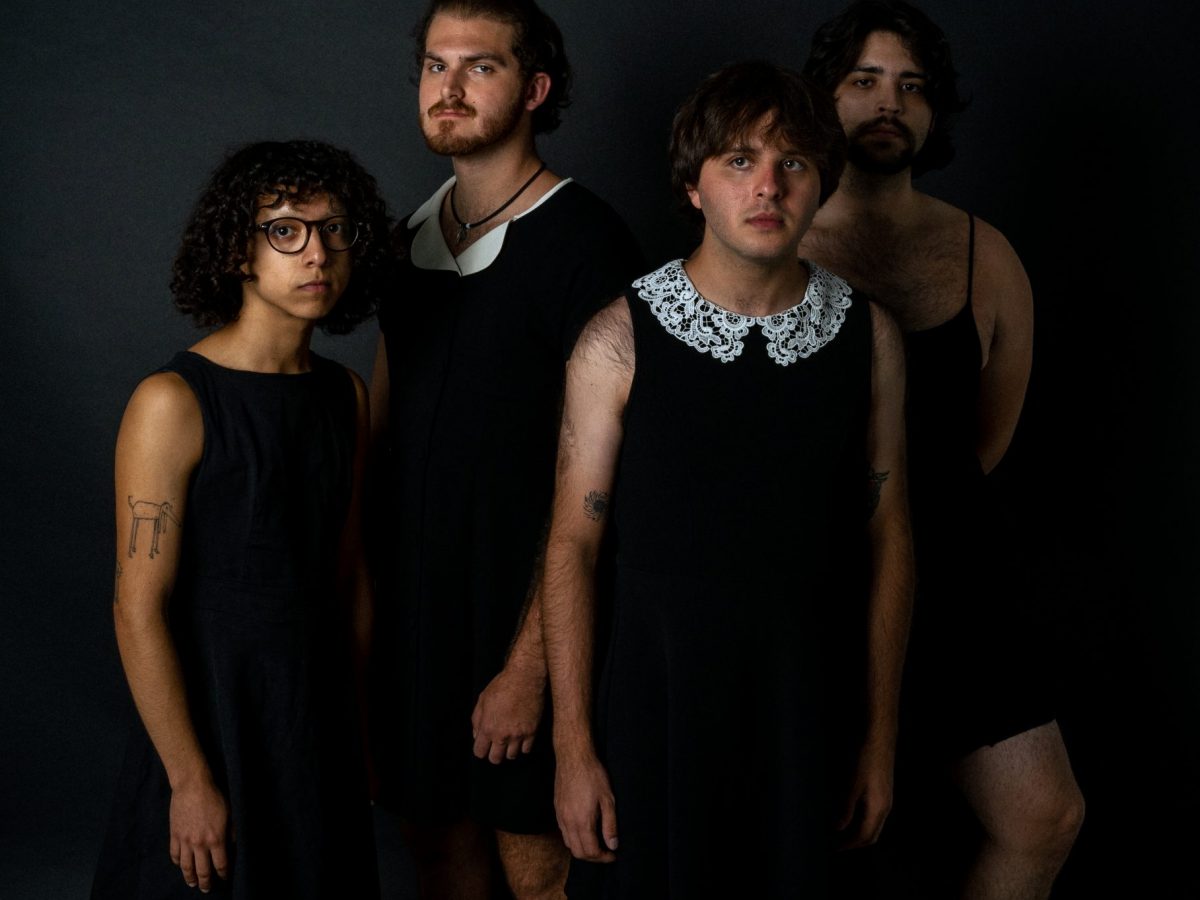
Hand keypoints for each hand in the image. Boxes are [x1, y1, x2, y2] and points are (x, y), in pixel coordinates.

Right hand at [169, 775, 229, 891]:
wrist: (192, 786)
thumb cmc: (214, 798)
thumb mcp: (230, 814)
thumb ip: (231, 832)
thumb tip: (233, 845)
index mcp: (216, 839)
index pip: (221, 864)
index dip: (223, 874)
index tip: (224, 878)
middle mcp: (200, 844)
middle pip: (202, 871)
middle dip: (206, 882)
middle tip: (207, 889)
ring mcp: (185, 841)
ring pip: (186, 867)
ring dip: (189, 878)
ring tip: (192, 883)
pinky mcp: (174, 835)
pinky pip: (174, 855)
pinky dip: (178, 863)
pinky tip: (181, 865)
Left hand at [470, 664, 544, 763]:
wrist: (525, 678)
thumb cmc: (502, 686)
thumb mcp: (482, 699)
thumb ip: (477, 720)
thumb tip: (477, 735)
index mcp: (487, 727)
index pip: (480, 752)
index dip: (481, 750)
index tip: (484, 746)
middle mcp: (502, 735)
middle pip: (496, 759)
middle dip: (494, 754)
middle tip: (496, 745)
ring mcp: (518, 735)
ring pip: (512, 756)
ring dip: (509, 750)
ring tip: (509, 740)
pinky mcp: (532, 732)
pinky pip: (526, 749)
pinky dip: (523, 746)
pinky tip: (521, 737)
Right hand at [554, 749, 617, 861]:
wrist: (574, 757)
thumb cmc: (593, 775)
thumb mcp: (608, 799)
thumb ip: (610, 825)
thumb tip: (613, 845)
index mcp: (582, 821)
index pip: (591, 851)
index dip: (603, 858)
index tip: (613, 855)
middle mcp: (568, 822)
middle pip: (578, 853)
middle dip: (593, 857)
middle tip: (606, 852)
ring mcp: (560, 816)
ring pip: (569, 844)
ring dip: (583, 849)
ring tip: (597, 843)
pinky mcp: (557, 810)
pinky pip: (564, 833)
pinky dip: (574, 839)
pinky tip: (584, 831)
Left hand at [837, 740, 893, 848]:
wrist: (879, 738)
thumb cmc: (865, 759)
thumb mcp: (851, 784)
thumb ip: (845, 808)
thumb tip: (838, 828)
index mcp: (878, 808)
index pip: (864, 836)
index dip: (848, 844)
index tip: (834, 847)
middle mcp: (885, 807)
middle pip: (872, 835)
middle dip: (855, 843)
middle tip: (837, 843)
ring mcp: (886, 799)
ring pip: (875, 825)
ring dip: (859, 832)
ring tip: (842, 832)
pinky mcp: (884, 791)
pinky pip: (876, 815)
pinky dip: (863, 821)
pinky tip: (852, 814)